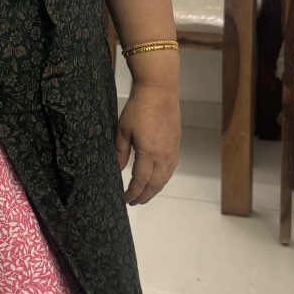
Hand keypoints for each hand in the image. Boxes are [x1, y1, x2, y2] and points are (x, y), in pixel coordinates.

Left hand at [115, 83, 180, 204]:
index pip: (140, 181)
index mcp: (148, 153)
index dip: (133, 193)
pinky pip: (171, 168)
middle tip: (135, 203)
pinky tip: (158, 179)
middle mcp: (163, 155)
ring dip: (155, 189)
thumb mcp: (122, 131)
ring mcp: (172, 150)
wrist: (159, 90)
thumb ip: (120, 153)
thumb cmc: (139, 108)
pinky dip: (163, 178)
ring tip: (145, 195)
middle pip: (155, 184)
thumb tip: (117, 170)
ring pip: (165, 178)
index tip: (125, 199)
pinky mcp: (176, 144)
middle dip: (144, 196)